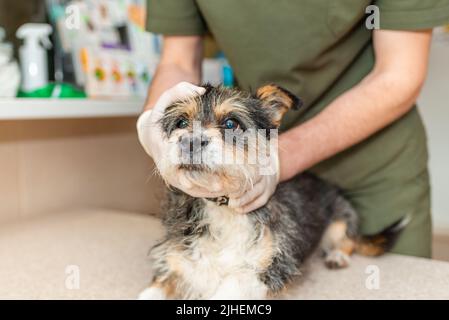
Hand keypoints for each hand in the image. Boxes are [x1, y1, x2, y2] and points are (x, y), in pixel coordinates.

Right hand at [137, 82, 225, 197]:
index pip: (176, 159)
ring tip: (230, 190)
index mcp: (162, 146)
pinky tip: (227, 190)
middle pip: (186, 180)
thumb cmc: (162, 115)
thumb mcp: (165, 99)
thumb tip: (199, 90)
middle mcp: (166, 165)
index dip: (192, 164)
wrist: (152, 135)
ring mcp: (173, 176)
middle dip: (205, 183)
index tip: (208, 166)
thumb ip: (180, 90)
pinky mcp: (180, 182)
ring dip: (210, 191)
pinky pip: (196, 190)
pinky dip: (210, 193)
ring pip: (192, 189)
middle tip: (224, 185)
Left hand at [228, 147, 279, 213]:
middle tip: (226, 195)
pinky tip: (238, 209)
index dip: (238, 177)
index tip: (226, 182)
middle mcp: (264, 174)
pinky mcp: (268, 194)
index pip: (249, 171)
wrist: (274, 165)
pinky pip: (259, 202)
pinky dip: (248, 207)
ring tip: (230, 204)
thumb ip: (235, 152)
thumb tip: (217, 146)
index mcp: (258, 162)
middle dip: (238, 191)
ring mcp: (268, 185)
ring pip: (255, 195)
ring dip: (242, 201)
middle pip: (252, 184)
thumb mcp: (248, 153)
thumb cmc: (254, 158)